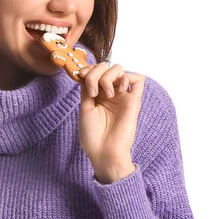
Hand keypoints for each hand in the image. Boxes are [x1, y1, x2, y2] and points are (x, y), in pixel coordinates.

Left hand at [78, 62, 144, 176]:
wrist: (104, 152)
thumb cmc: (92, 135)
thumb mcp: (85, 108)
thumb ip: (87, 88)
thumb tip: (86, 72)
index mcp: (97, 95)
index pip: (95, 70)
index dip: (88, 69)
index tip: (81, 76)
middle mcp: (110, 93)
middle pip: (106, 66)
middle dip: (96, 73)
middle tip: (93, 92)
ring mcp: (122, 96)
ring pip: (120, 69)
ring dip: (108, 77)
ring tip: (106, 94)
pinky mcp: (134, 101)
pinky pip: (138, 79)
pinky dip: (127, 78)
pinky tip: (118, 91)